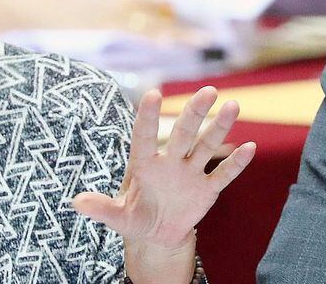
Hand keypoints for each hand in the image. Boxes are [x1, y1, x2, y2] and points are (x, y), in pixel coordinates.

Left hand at [73, 86, 254, 279]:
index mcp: (144, 165)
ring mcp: (190, 174)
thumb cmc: (135, 218)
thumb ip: (101, 208)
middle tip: (208, 91)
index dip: (149, 117)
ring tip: (232, 105)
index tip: (153, 94)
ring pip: (206, 146)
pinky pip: (223, 175)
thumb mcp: (117, 218)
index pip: (145, 136)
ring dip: (220, 128)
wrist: (158, 234)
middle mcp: (169, 162)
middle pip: (184, 133)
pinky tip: (249, 147)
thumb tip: (76, 202)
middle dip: (195, 113)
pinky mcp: (206, 189)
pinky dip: (235, 164)